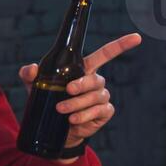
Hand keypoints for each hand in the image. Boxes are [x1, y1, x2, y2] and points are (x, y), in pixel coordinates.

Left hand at [18, 32, 141, 151]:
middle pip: (96, 79)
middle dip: (82, 84)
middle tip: (67, 90)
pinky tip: (73, 120)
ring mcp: (101, 97)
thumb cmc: (47, 99)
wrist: (52, 127)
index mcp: (83, 70)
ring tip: (61, 110)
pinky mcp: (103, 113)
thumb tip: (32, 69)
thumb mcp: (35, 85)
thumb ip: (29, 74)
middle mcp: (95, 82)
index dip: (121, 45)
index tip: (136, 37)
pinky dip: (84, 115)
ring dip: (78, 103)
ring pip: (95, 96)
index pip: (106, 54)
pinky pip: (99, 111)